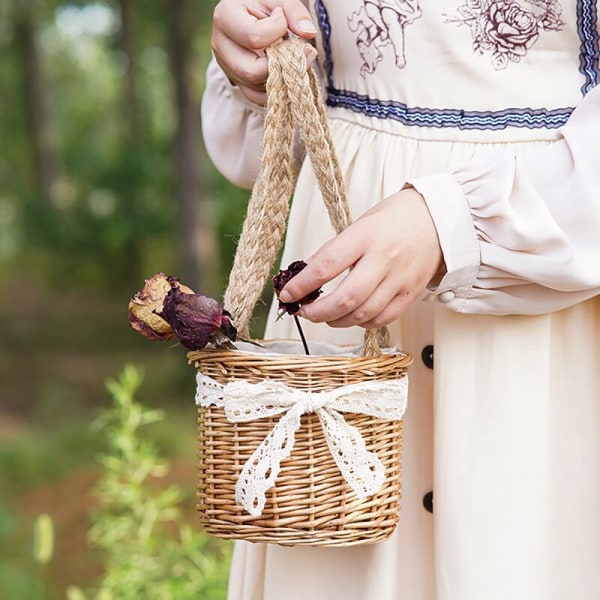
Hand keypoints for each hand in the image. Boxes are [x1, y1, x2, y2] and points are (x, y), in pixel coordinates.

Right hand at [211, 0, 317, 104]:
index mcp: (225, 17)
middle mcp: (221, 45)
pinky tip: (286, 73)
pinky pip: (257, 97)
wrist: (250, 15)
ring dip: (281, 79)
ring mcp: (226, 67)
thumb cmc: (264, 5)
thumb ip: (294, 12)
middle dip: (280, 66)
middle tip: (300, 52)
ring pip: (255, 88)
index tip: (282, 18)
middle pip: (250, 71)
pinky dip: (276, 90)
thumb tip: (308, 33)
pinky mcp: (237, 81)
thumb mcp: (278, 0)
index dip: (277, 30)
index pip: (254, 37)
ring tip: (293, 59)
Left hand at [278, 188, 444, 327]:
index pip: (326, 265)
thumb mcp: (361, 224)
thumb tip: (307, 275)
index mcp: (366, 235)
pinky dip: (362, 322)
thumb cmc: (395, 219)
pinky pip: (382, 318)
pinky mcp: (411, 293)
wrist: (439, 220)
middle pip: (345, 298)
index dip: (302, 284)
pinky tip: (352, 317)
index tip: (288, 293)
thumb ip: (336, 250)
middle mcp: (383, 259)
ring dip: (336, 321)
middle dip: (318, 312)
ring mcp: (399, 279)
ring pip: (363, 313)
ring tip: (325, 316)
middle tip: (305, 312)